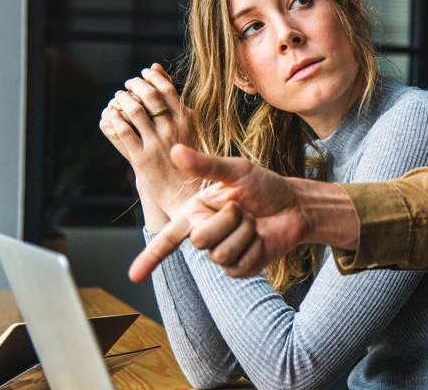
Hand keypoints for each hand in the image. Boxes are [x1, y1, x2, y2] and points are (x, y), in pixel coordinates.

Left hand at [98, 64, 198, 222]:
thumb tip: (156, 68)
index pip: (167, 89)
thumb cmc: (188, 157)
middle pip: (149, 96)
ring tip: (119, 97)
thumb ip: (173, 100)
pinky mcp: (141, 158)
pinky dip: (114, 118)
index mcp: (187, 120)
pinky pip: (123, 131)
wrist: (185, 192)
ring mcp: (157, 144)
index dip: (152, 77)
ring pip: (134, 111)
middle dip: (135, 85)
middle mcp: (173, 130)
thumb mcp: (188, 126)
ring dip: (122, 99)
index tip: (144, 74)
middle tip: (128, 84)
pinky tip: (111, 114)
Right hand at [129, 144, 311, 281]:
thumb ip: (206, 165)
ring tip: (253, 222)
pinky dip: (255, 248)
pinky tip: (261, 238)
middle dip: (227, 220)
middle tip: (243, 209)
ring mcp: (222, 254)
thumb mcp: (237, 171)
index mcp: (196, 212)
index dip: (150, 258)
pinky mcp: (240, 269)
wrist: (294, 206)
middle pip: (200, 240)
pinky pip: (240, 265)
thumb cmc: (265, 186)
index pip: (168, 238)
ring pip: (221, 254)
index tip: (133, 276)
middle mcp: (205, 234)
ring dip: (244, 233)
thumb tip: (175, 150)